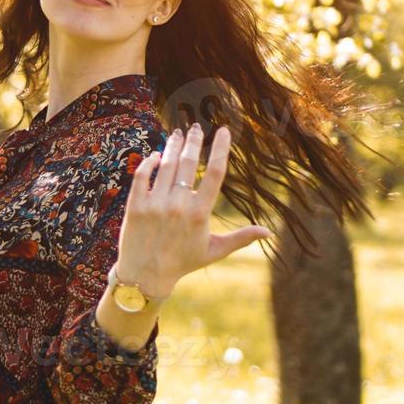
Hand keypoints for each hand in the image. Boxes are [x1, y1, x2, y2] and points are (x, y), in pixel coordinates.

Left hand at [112, 123, 273, 296]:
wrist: (145, 276)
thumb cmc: (183, 262)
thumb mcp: (214, 251)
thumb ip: (241, 238)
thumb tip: (268, 232)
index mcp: (200, 214)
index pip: (215, 173)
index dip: (220, 148)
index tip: (222, 130)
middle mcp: (178, 206)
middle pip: (188, 162)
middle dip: (194, 141)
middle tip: (196, 127)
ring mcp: (155, 205)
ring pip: (165, 165)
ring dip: (172, 146)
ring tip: (178, 134)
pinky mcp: (135, 206)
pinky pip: (142, 176)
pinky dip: (149, 162)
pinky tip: (155, 155)